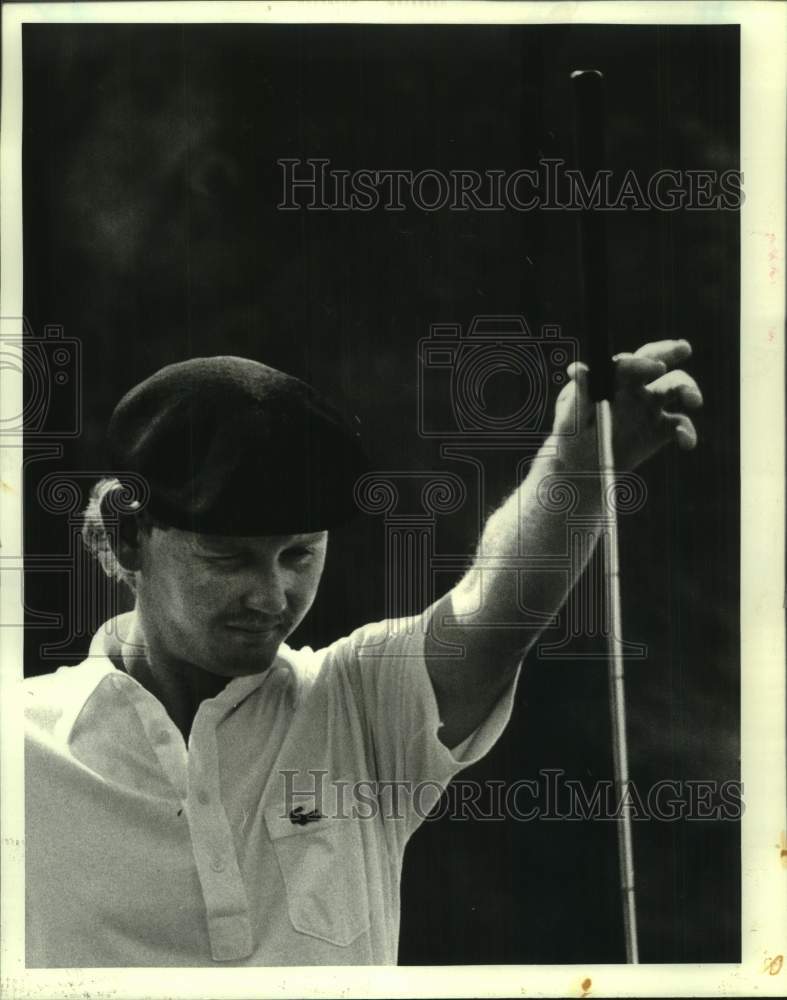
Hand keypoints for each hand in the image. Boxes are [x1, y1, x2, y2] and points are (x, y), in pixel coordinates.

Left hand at [551, 339, 702, 470]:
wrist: (583, 465)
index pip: (628, 362)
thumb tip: (577, 369)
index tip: (655, 368)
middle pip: (656, 361)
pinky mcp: (661, 429)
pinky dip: (687, 432)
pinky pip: (680, 425)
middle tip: (684, 348)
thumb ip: (579, 395)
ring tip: (695, 401)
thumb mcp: (571, 417)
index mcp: (611, 378)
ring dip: (688, 388)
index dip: (642, 363)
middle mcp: (634, 386)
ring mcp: (650, 406)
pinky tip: (687, 442)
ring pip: (675, 387)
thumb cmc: (572, 434)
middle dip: (671, 351)